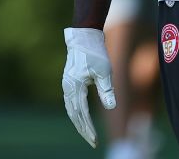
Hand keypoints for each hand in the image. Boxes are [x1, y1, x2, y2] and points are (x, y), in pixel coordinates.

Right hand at [62, 27, 115, 146]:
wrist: (84, 36)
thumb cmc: (95, 52)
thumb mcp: (104, 71)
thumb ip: (107, 90)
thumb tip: (111, 107)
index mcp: (75, 85)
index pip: (81, 112)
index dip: (88, 127)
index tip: (94, 139)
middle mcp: (67, 87)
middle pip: (74, 114)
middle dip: (83, 129)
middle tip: (92, 142)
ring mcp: (66, 84)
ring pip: (70, 109)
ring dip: (78, 122)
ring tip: (87, 133)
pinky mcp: (68, 81)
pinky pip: (70, 102)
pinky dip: (75, 113)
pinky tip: (80, 118)